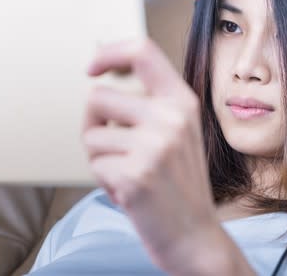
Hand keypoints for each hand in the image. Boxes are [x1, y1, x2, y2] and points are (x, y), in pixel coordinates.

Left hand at [82, 38, 253, 274]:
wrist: (194, 236)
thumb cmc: (180, 185)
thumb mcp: (179, 133)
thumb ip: (151, 104)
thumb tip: (102, 80)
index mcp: (182, 102)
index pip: (142, 51)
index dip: (110, 52)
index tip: (94, 67)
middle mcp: (171, 118)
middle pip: (98, 97)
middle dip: (95, 124)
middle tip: (116, 148)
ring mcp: (155, 146)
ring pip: (91, 134)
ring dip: (100, 157)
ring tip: (128, 172)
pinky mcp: (136, 175)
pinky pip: (95, 165)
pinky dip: (104, 181)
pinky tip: (129, 190)